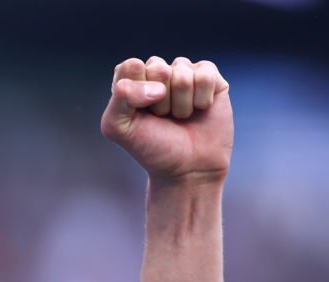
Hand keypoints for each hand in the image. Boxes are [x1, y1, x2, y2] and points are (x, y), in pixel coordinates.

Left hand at [101, 57, 231, 185]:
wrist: (187, 168)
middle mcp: (158, 74)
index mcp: (132, 81)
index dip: (136, 91)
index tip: (139, 114)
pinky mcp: (210, 78)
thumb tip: (155, 84)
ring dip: (180, 103)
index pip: (131, 66)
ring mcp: (185, 74)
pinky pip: (205, 75)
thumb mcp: (118, 128)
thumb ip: (120, 98)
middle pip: (157, 67)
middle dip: (159, 100)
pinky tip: (199, 109)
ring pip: (181, 73)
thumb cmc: (151, 148)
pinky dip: (201, 98)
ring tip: (180, 117)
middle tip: (162, 117)